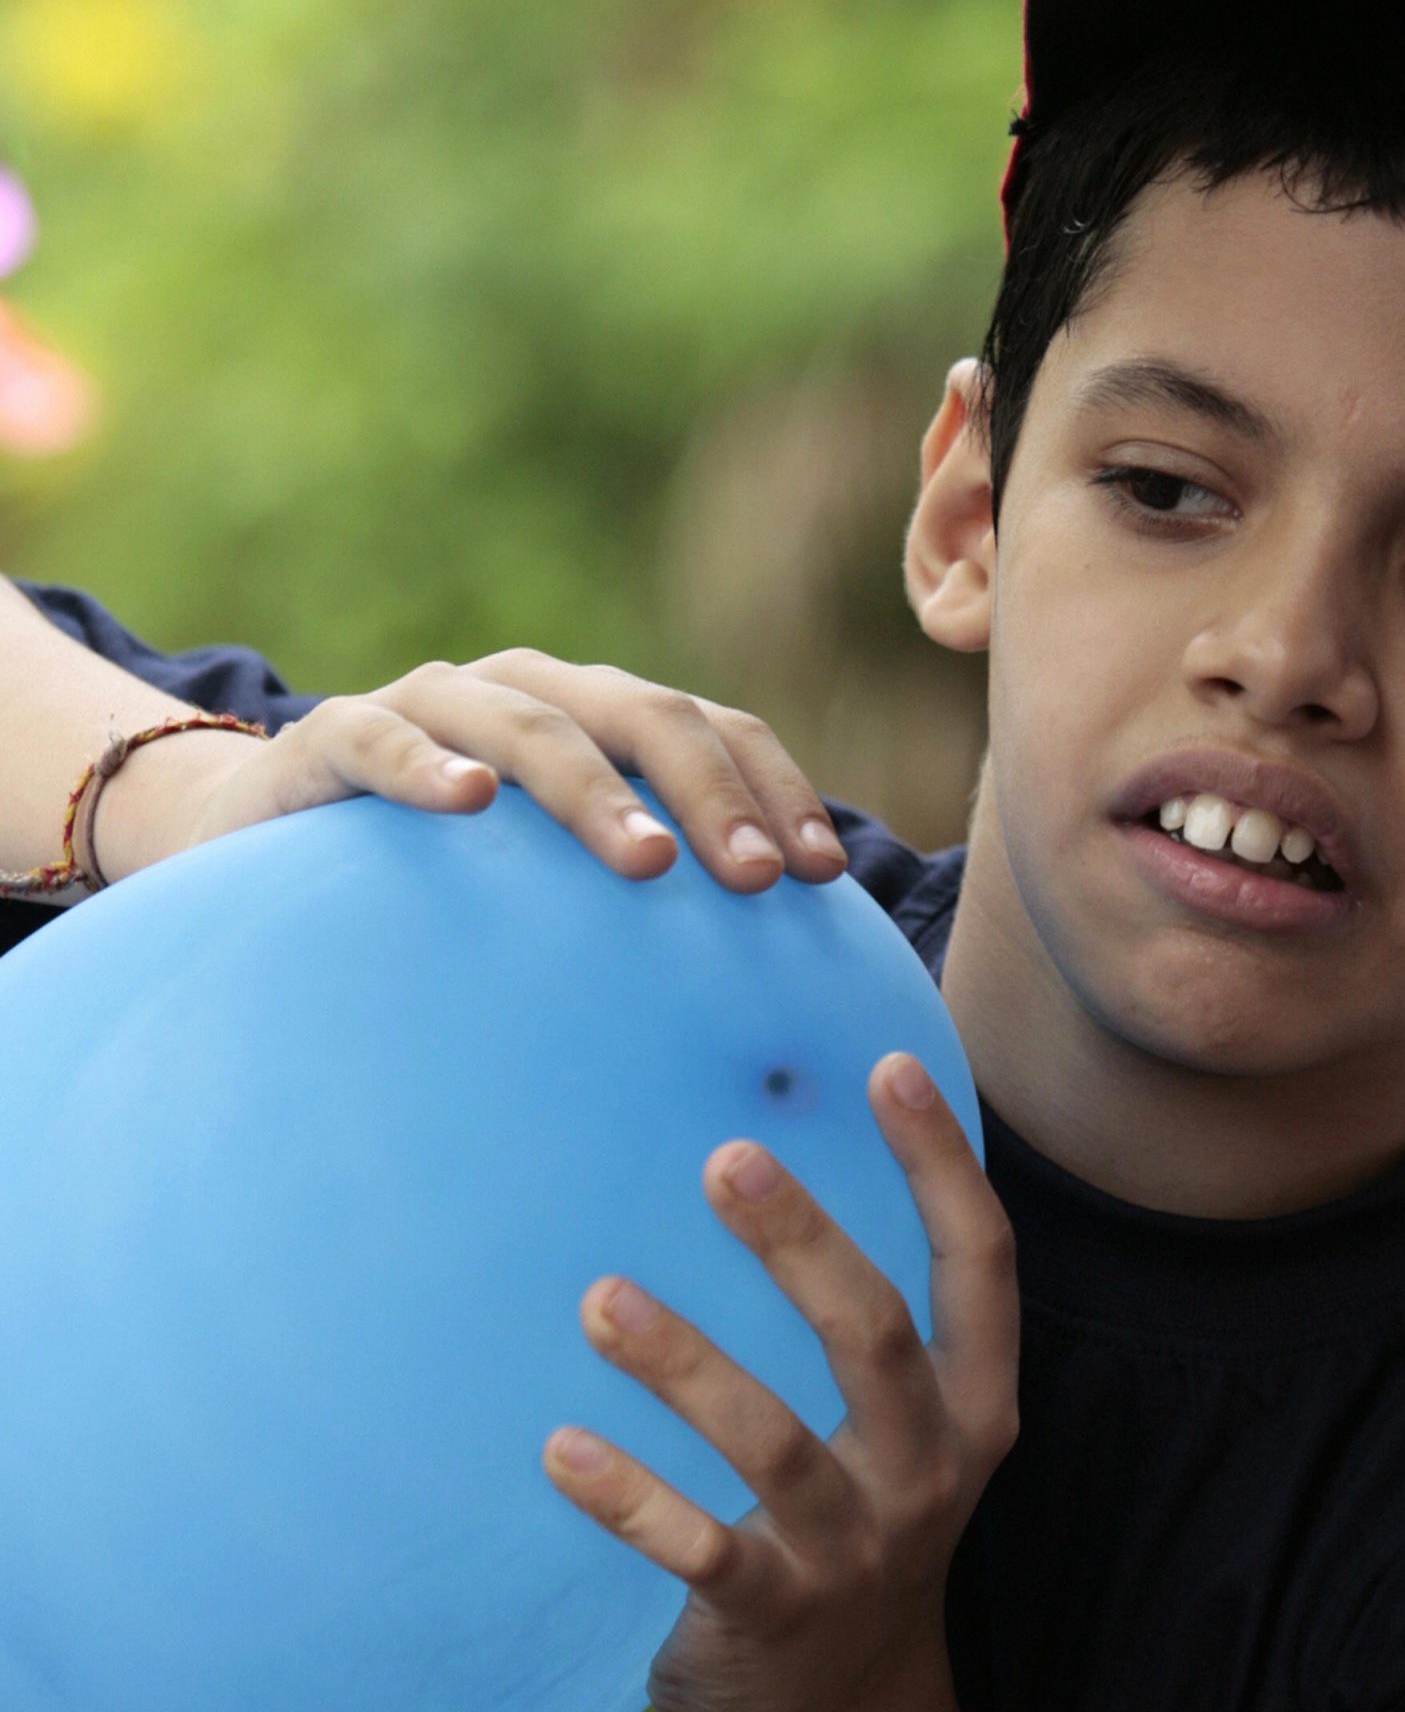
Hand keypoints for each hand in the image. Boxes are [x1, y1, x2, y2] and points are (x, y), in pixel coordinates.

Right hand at [95, 649, 845, 891]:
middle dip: (709, 790)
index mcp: (600, 720)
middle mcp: (529, 695)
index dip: (776, 788)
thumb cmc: (450, 885)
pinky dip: (427, 763)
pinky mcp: (334, 737)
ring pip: (532, 721)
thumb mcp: (556, 896)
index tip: (823, 875)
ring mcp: (432, 707)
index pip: (714, 731)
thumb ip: (649, 922)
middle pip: (643, 715)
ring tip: (647, 859)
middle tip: (754, 877)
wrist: (274, 847)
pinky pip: (382, 738)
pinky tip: (470, 800)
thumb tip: (780, 1015)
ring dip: (595, 787)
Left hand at [543, 1052, 1018, 1711]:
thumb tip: (778, 1161)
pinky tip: (560, 1450)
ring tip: (601, 1299)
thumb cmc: (853, 1527)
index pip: (981, 1267)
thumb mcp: (898, 1429)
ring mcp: (855, 1550)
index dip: (943, 1167)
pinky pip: (701, 1552)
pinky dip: (632, 1501)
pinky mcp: (772, 1616)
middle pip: (877, 1338)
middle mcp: (928, 1470)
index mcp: (974, 1407)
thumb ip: (867, 1325)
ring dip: (689, 1366)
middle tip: (723, 1159)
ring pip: (778, 1446)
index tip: (889, 1067)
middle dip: (803, 1243)